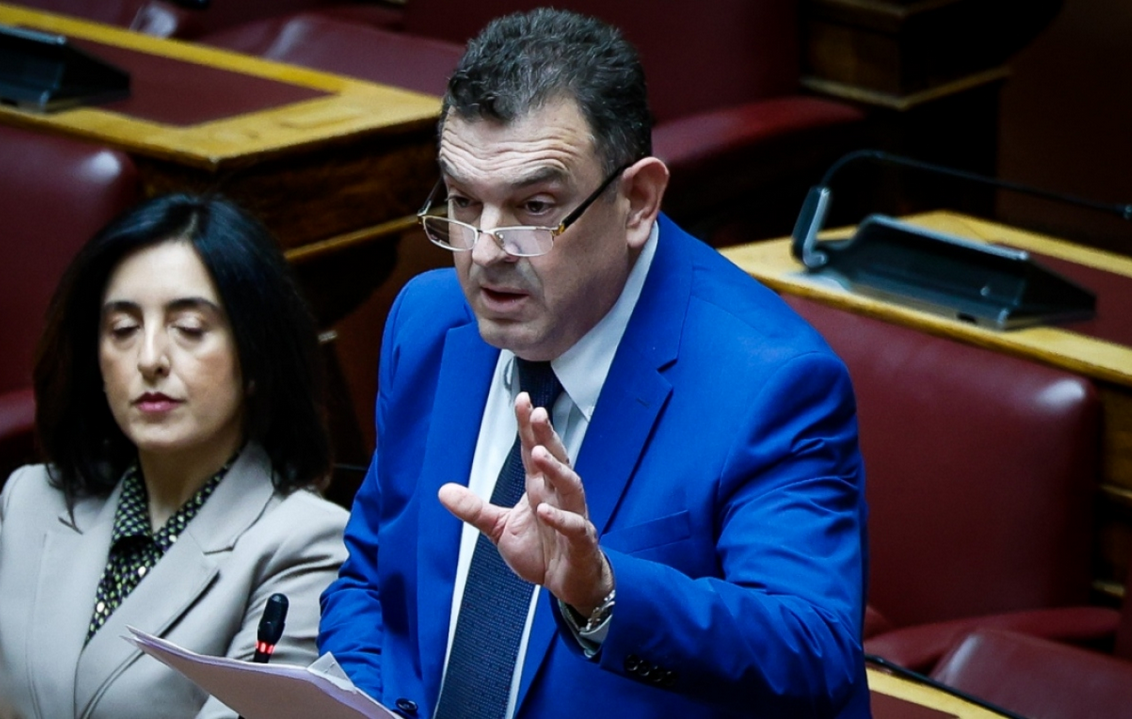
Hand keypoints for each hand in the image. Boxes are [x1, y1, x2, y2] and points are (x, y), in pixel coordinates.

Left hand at [438, 392, 613, 613]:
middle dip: (546, 436)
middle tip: (537, 414)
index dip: (528, 426)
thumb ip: (474, 509)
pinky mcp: (580, 541)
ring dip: (555, 469)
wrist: (568, 584)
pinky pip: (574, 526)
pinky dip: (561, 518)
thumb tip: (443, 490)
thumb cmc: (542, 551)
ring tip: (538, 454)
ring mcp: (573, 515)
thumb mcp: (500, 528)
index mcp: (539, 488)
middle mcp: (557, 496)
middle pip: (555, 459)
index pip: (533, 450)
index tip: (522, 400)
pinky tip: (544, 510)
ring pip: (570, 485)